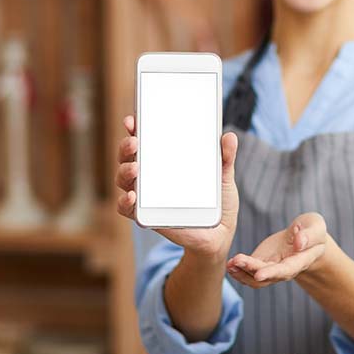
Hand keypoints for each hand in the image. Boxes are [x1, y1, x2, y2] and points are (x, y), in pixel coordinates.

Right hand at [115, 114, 239, 260]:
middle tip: (135, 142)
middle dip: (126, 146)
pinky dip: (125, 202)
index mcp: (165, 161)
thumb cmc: (218, 202)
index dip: (135, 128)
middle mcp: (151, 176)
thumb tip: (229, 137)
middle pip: (129, 156)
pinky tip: (132, 196)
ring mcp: (147, 196)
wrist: (220, 234)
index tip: (133, 119)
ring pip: (124, 179)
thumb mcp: (223, 176)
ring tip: (135, 168)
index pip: (145, 139)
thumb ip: (225, 157)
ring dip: (124, 171)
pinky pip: (127, 208)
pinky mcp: (147, 216)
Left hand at [227, 212, 327, 287]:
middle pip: (267, 276)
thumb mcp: (316, 227)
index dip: (272, 273)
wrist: (305, 237)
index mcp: (300, 261)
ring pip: (256, 278)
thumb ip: (310, 235)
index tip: (259, 275)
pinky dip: (239, 269)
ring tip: (230, 263)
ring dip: (242, 273)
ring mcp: (272, 268)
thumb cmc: (312, 231)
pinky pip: (250, 271)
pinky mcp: (262, 263)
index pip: (286, 270)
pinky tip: (229, 264)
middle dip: (251, 270)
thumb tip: (299, 242)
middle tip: (236, 261)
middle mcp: (285, 269)